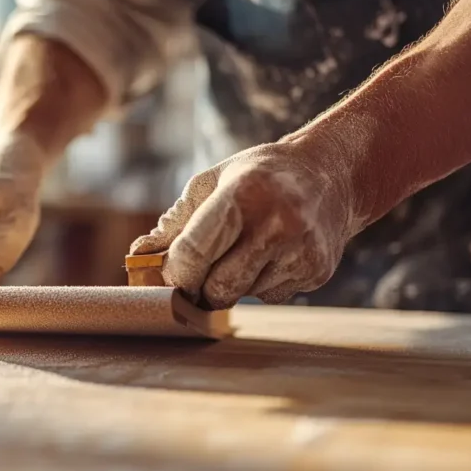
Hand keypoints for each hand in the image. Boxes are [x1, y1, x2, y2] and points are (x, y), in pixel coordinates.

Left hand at [130, 142, 363, 308]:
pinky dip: (261, 283)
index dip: (174, 273)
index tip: (168, 276)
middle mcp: (276, 225)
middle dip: (201, 287)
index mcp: (242, 195)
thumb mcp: (213, 183)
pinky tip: (273, 254)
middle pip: (218, 288)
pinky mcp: (317, 271)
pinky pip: (271, 295)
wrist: (331, 174)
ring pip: (244, 295)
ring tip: (246, 250)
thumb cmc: (258, 177)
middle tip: (199, 274)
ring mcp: (301, 252)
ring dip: (233, 283)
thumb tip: (140, 254)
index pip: (193, 254)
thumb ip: (177, 222)